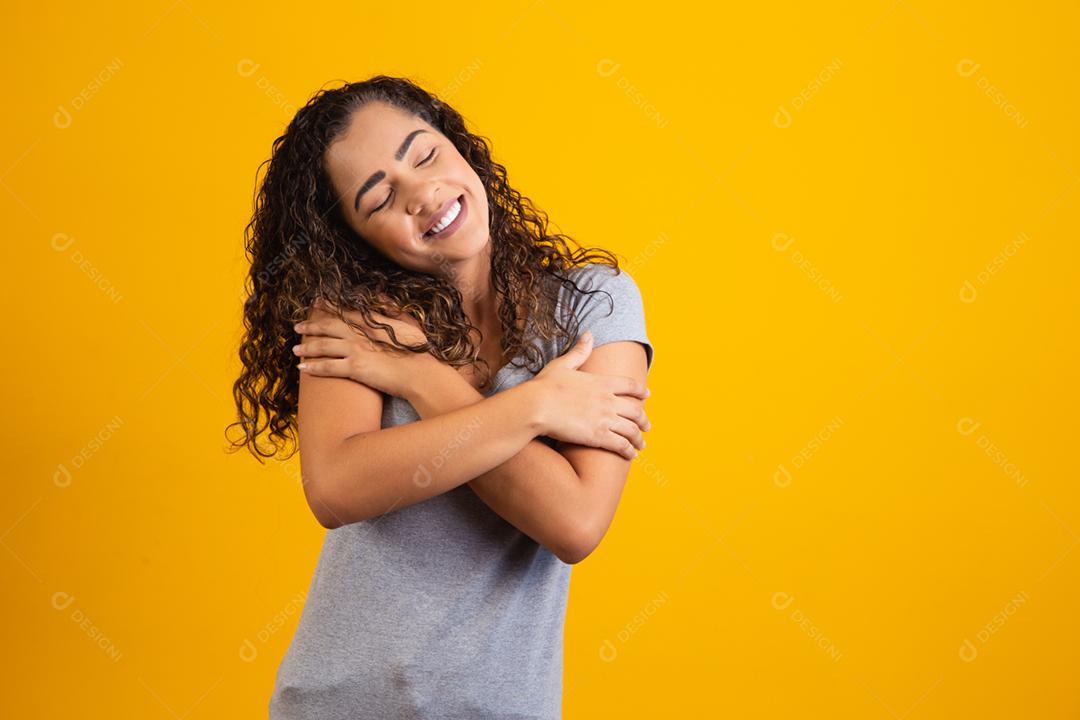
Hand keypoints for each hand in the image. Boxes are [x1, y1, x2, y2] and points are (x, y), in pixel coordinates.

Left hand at [292, 299, 430, 397]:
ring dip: (307, 347)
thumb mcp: (408, 322)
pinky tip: (303, 367)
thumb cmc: (419, 350)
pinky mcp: (355, 368)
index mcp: (371, 321)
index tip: (316, 302)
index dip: (328, 306)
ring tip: (296, 349)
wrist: (421, 373)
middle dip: (311, 326)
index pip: (344, 310)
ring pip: (323, 346)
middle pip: (328, 326)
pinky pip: (328, 367)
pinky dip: (313, 367)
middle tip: (298, 327)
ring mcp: (356, 349)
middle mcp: (359, 333)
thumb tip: (381, 295)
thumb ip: (392, 309)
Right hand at [529, 330, 650, 459]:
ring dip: (639, 438)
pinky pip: (621, 444)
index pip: (630, 385)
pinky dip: (629, 450)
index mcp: (601, 382)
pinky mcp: (598, 436)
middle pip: (636, 410)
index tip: (647, 395)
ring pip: (632, 430)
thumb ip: (579, 351)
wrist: (535, 406)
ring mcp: (604, 419)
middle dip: (644, 420)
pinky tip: (630, 454)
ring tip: (641, 445)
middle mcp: (608, 400)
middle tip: (647, 426)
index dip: (641, 391)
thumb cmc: (544, 386)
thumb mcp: (562, 364)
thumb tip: (589, 334)